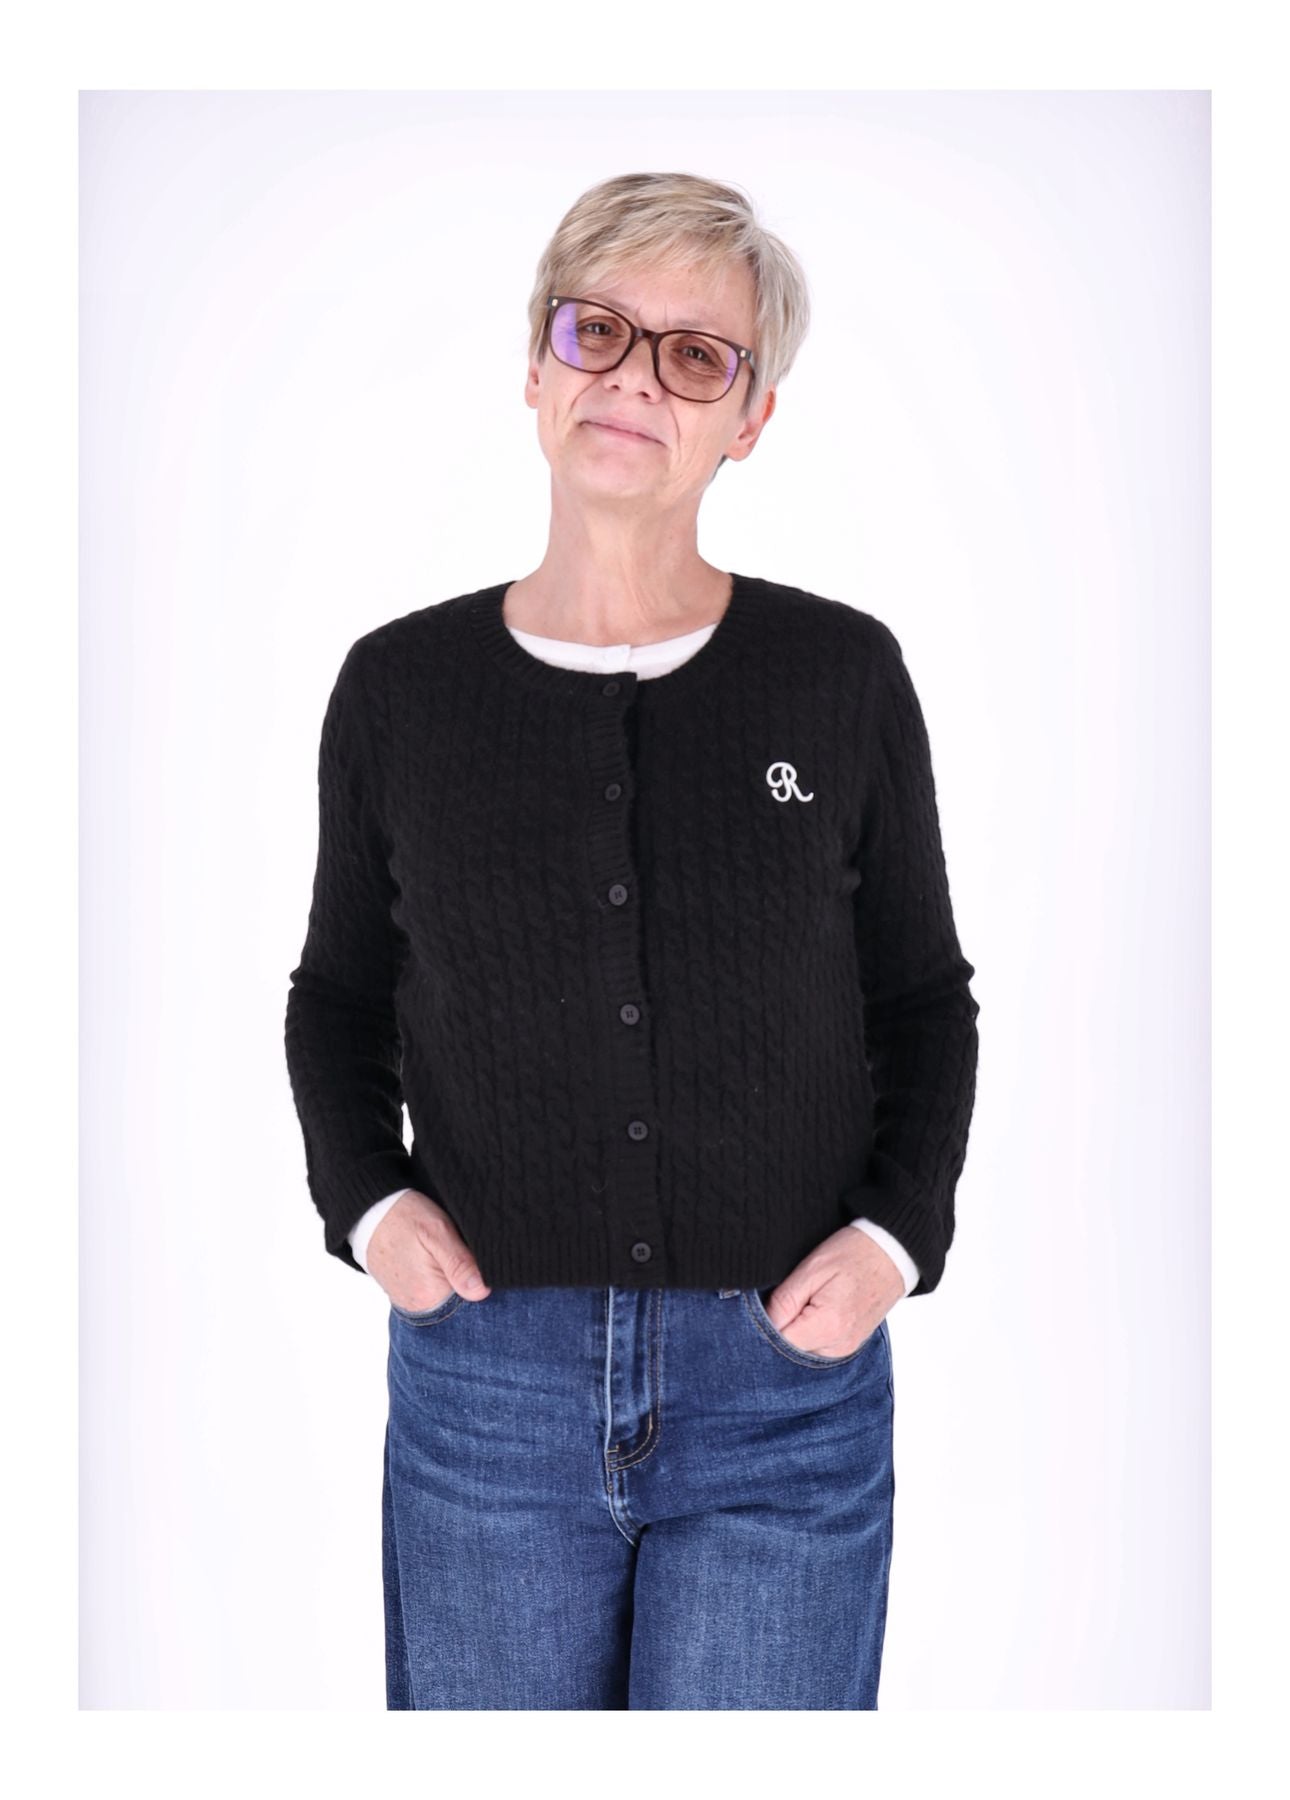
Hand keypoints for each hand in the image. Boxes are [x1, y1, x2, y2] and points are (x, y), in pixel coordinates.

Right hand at [367, 1189, 490, 1311]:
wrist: (367, 1212)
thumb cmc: (403, 1217)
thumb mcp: (436, 1231)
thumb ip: (460, 1263)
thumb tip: (481, 1292)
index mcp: (430, 1295)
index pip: (473, 1300)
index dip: (483, 1281)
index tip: (480, 1260)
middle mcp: (418, 1305)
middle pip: (460, 1301)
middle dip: (469, 1280)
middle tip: (460, 1250)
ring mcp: (410, 1301)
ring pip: (447, 1296)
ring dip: (454, 1279)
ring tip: (446, 1253)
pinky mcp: (405, 1293)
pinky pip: (431, 1292)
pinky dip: (439, 1279)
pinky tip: (437, 1260)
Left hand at [763, 1225, 903, 1355]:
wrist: (892, 1254)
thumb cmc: (854, 1254)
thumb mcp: (811, 1268)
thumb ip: (784, 1301)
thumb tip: (762, 1324)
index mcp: (828, 1326)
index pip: (778, 1342)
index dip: (766, 1323)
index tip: (768, 1304)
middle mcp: (838, 1346)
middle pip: (789, 1351)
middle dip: (780, 1328)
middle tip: (786, 1298)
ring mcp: (846, 1349)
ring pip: (802, 1350)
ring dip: (795, 1330)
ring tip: (804, 1300)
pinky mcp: (849, 1346)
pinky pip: (817, 1347)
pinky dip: (809, 1332)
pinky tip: (813, 1310)